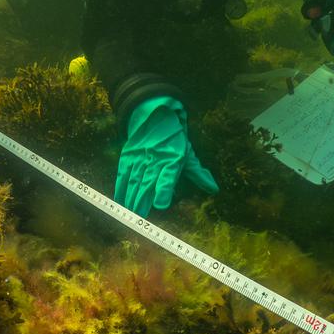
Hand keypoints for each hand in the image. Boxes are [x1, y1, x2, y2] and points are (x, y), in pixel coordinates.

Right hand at [114, 96, 218, 216]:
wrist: (155, 116)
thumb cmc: (174, 137)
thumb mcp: (188, 153)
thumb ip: (198, 173)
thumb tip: (214, 188)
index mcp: (172, 160)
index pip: (167, 177)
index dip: (163, 190)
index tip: (161, 204)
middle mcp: (154, 159)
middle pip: (147, 183)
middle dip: (142, 201)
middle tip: (139, 218)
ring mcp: (139, 157)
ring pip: (133, 180)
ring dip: (130, 197)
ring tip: (129, 212)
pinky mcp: (128, 155)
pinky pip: (123, 173)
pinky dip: (120, 187)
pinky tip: (119, 199)